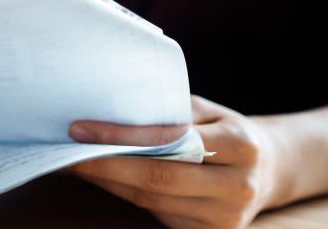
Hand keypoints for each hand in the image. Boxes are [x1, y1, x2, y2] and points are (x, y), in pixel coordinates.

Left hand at [67, 96, 284, 228]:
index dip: (120, 138)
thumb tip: (106, 110)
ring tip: (74, 164)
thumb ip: (167, 112)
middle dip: (104, 166)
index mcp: (240, 145)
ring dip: (108, 182)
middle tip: (64, 151)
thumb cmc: (222, 130)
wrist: (266, 170)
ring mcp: (226, 217)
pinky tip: (103, 180)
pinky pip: (157, 215)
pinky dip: (125, 196)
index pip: (170, 142)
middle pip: (156, 179)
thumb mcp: (204, 111)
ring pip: (151, 201)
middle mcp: (237, 186)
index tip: (79, 130)